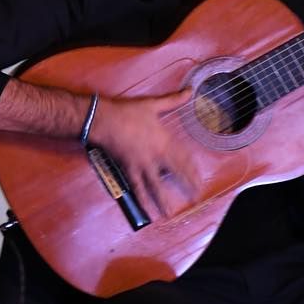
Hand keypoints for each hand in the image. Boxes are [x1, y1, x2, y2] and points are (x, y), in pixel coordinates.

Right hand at [90, 89, 198, 220]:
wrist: (104, 120)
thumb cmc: (128, 111)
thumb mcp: (153, 104)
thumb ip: (173, 100)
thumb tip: (190, 90)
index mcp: (165, 140)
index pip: (184, 158)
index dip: (192, 169)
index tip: (199, 178)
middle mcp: (157, 156)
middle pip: (175, 174)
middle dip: (186, 185)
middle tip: (196, 196)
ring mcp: (142, 165)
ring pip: (156, 186)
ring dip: (164, 200)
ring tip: (170, 213)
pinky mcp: (129, 169)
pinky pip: (137, 187)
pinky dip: (141, 199)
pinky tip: (146, 211)